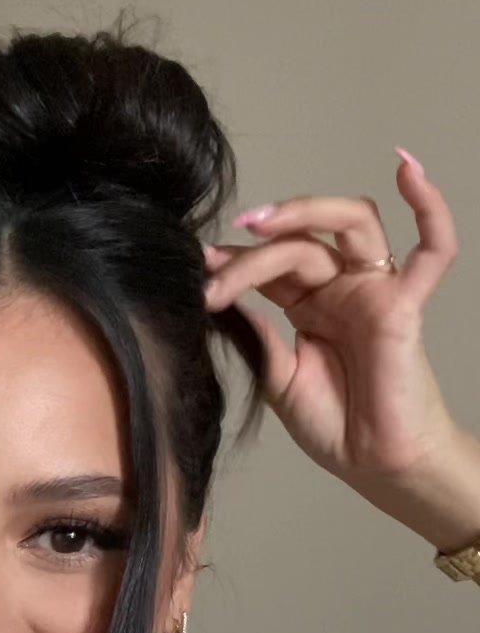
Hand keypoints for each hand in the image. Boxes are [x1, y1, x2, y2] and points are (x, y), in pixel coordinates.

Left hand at [202, 152, 458, 485]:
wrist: (374, 465)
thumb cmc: (335, 428)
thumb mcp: (277, 381)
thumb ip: (257, 338)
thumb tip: (224, 301)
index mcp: (309, 305)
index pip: (272, 262)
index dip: (235, 260)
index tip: (198, 264)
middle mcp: (342, 288)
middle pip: (301, 241)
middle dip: (255, 248)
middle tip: (213, 264)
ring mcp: (374, 291)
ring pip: (350, 223)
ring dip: (305, 211)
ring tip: (261, 224)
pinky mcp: (404, 305)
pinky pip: (434, 250)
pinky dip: (430, 205)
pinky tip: (409, 167)